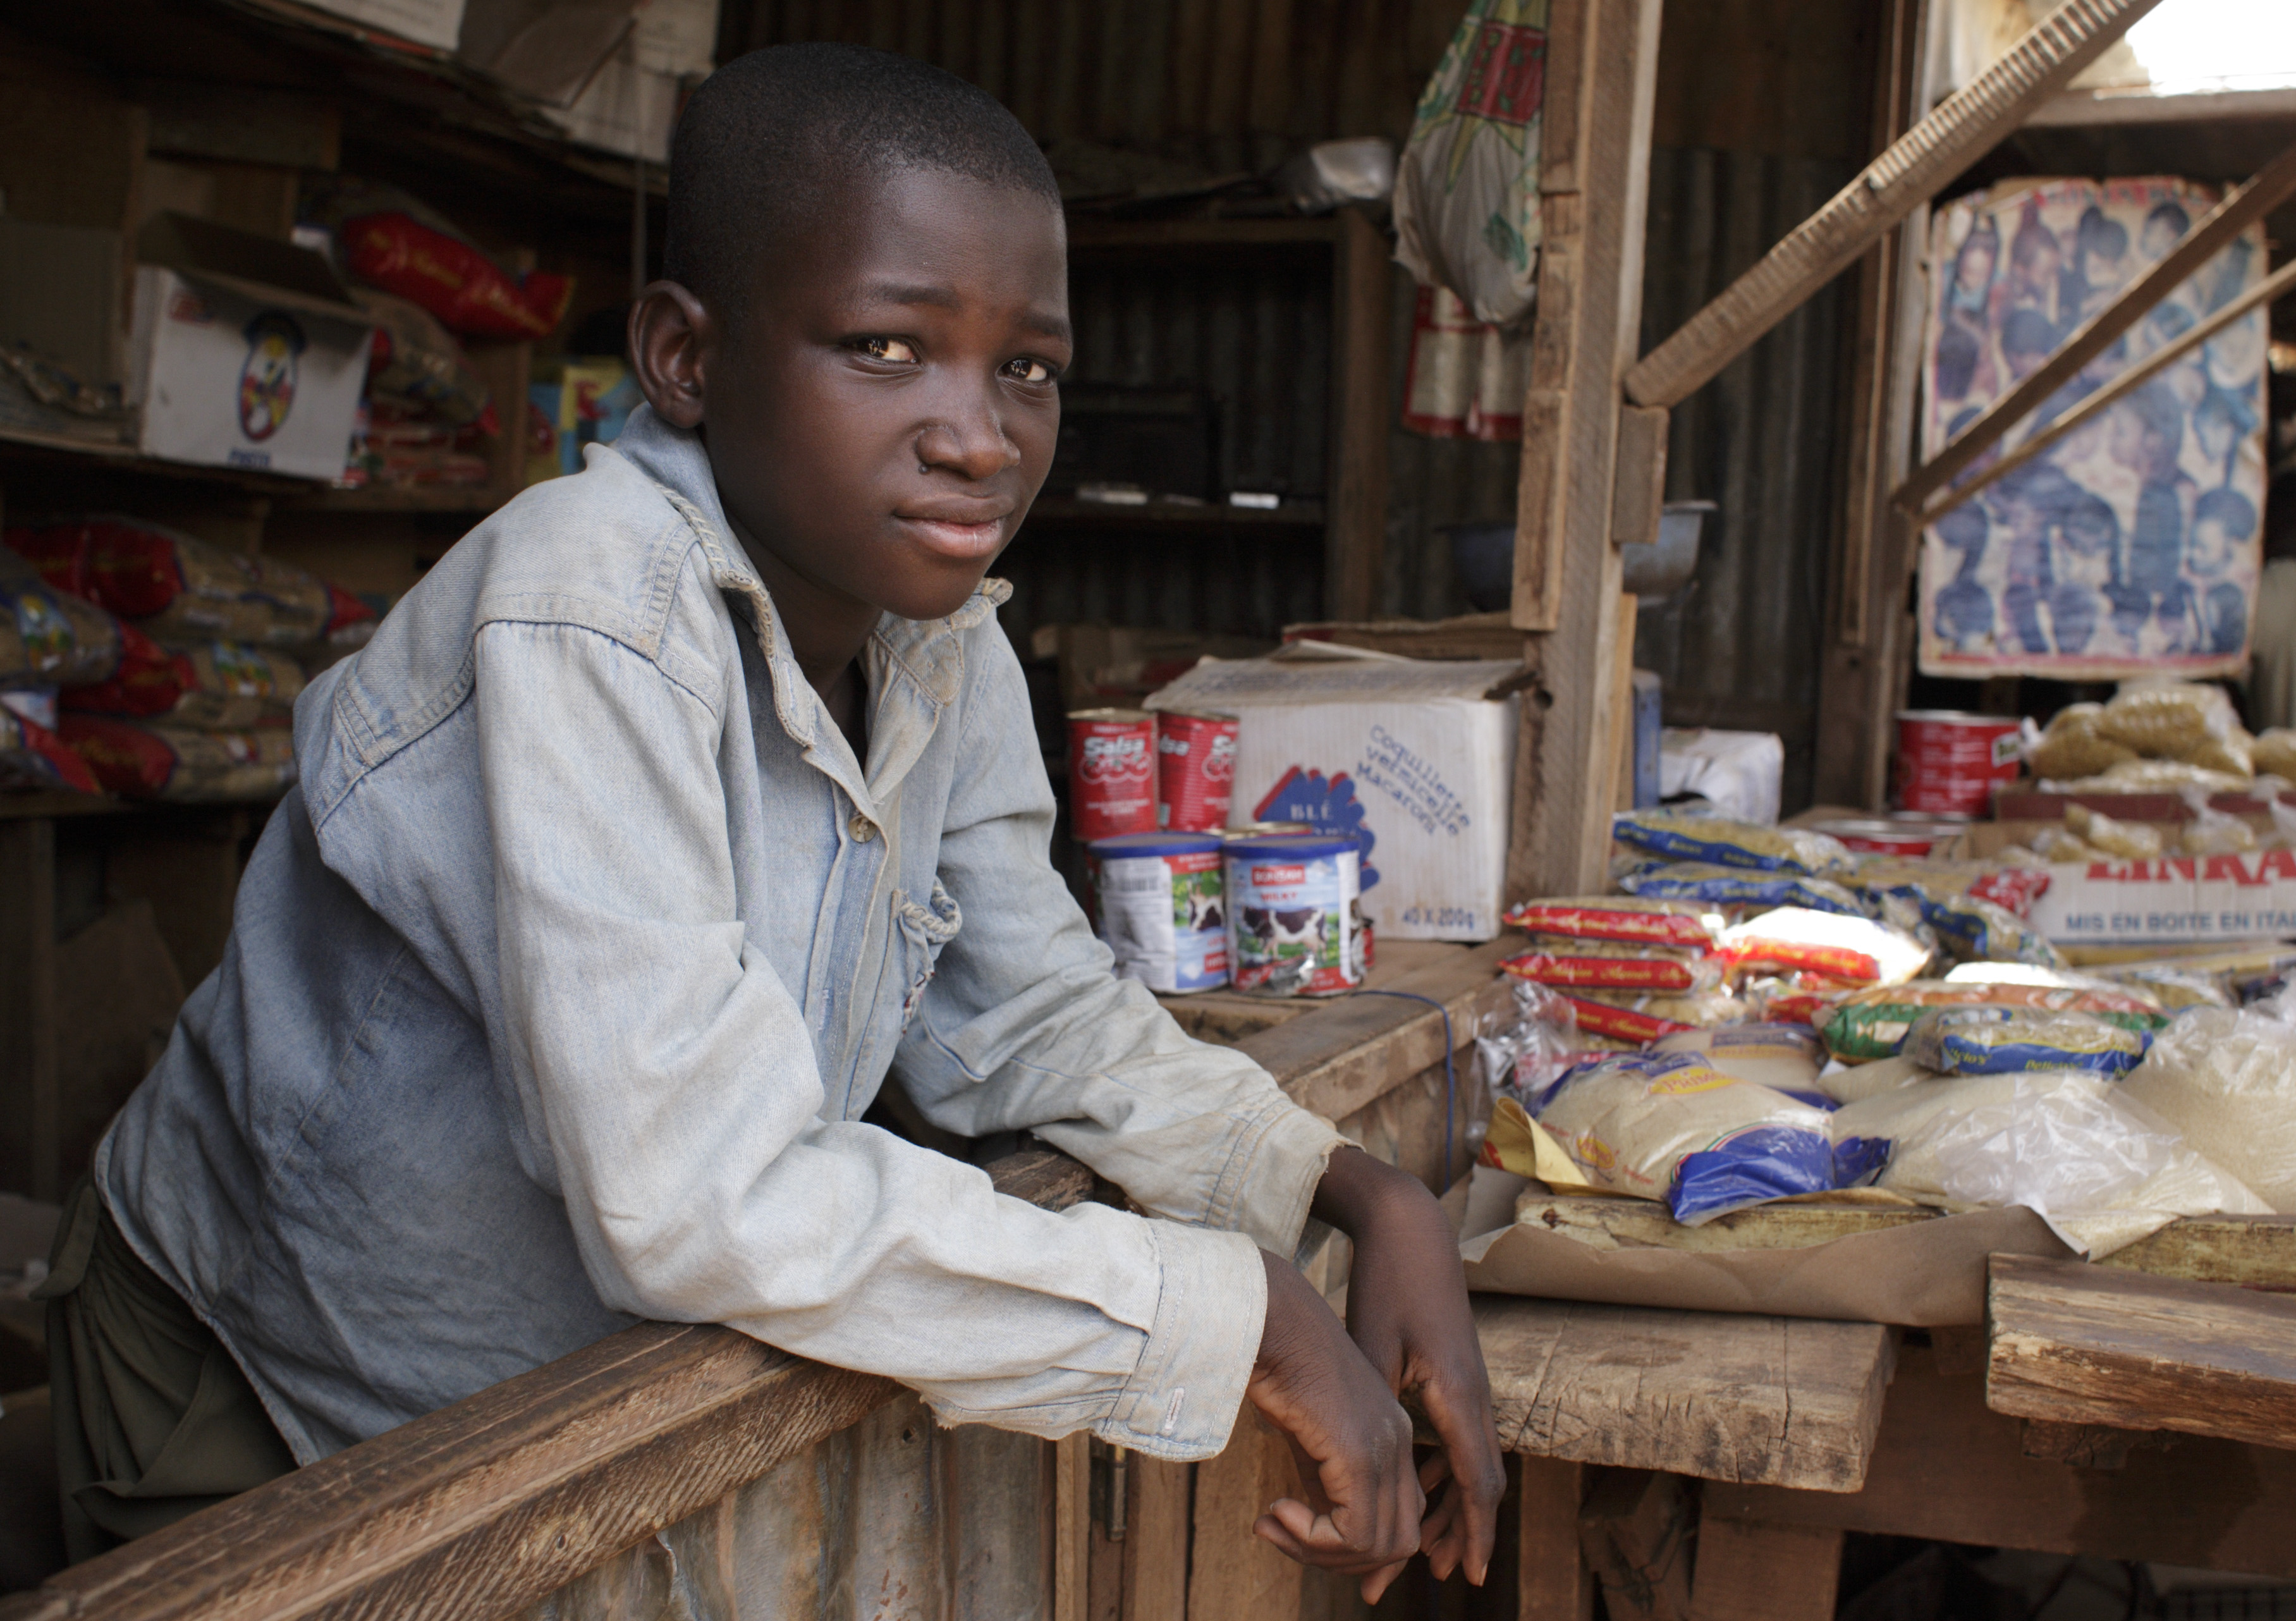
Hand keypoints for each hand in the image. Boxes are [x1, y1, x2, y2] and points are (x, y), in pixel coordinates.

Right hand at [1246, 1249, 1424, 1601]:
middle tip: (1282, 1535)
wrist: (1267, 1316)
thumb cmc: (1277, 1359)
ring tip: (1274, 1524)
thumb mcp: (1306, 1430)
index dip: (1358, 1548)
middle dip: (1340, 1559)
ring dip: (1320, 1553)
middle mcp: (1398, 1442)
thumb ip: (1321, 1477)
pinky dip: (1314, 1540)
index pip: (1401, 1518)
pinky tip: (1276, 1511)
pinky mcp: (1359, 1452)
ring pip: (1378, 1545)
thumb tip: (1315, 1527)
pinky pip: (1354, 1532)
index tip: (1299, 1539)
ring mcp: (1384, 1447)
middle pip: (1397, 1542)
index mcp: (1391, 1432)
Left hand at [1312, 1147, 1506, 1588]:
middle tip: (1432, 1577)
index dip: (1472, 1535)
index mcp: (1459, 1396)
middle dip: (1457, 1533)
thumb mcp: (1372, 1350)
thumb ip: (1370, 1409)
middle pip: (1479, 1484)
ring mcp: (1469, 1384)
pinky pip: (1459, 1439)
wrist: (1411, 1229)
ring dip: (1448, 1507)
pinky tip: (1421, 1491)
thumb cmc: (1387, 1285)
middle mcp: (1475, 1396)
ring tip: (1423, 1552)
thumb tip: (1345, 1469)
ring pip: (1470, 1464)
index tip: (1468, 1577)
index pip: (1477, 1485)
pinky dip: (1443, 1472)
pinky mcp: (1455, 1374)